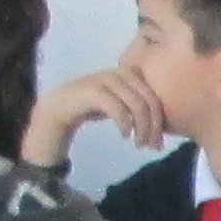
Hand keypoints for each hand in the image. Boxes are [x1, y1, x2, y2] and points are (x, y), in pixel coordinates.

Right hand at [24, 62, 166, 164]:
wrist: (60, 106)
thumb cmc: (94, 107)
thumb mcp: (122, 105)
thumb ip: (139, 110)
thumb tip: (160, 130)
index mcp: (132, 74)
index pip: (156, 98)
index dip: (161, 122)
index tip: (158, 144)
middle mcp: (122, 72)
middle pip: (149, 101)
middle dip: (153, 127)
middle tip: (150, 147)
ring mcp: (107, 79)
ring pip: (136, 105)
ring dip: (141, 128)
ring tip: (138, 144)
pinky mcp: (94, 90)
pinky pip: (118, 108)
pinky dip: (125, 124)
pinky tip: (124, 135)